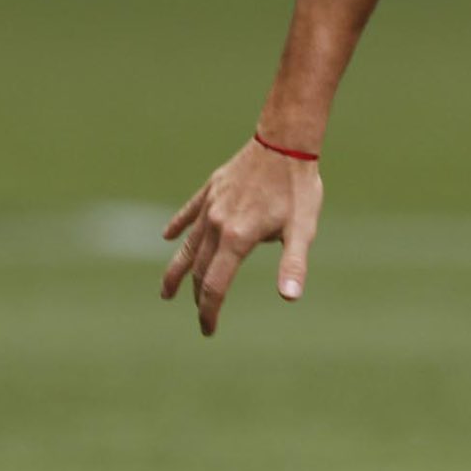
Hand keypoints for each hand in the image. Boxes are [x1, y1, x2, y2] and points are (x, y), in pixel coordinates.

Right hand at [160, 138, 323, 335]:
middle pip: (199, 270)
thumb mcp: (303, 229)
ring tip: (166, 292)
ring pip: (188, 245)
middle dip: (198, 297)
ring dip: (176, 270)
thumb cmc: (298, 187)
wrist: (285, 142)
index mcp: (237, 238)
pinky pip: (188, 213)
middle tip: (200, 316)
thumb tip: (291, 298)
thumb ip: (294, 264)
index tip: (208, 329)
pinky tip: (168, 236)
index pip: (215, 285)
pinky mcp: (211, 190)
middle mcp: (216, 224)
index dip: (210, 310)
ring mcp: (210, 206)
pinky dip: (177, 226)